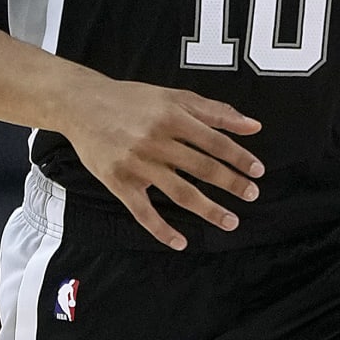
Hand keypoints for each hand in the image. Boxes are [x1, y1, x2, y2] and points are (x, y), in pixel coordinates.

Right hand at [59, 68, 262, 250]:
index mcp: (171, 117)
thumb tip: (253, 126)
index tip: (258, 172)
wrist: (81, 105)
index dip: (239, 157)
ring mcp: (137, 164)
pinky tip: (181, 242)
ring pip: (179, 192)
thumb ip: (214, 111)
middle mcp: (156, 140)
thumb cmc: (132, 100)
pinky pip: (143, 212)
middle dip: (231, 184)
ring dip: (208, 209)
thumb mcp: (173, 96)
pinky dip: (162, 229)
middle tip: (251, 195)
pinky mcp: (118, 182)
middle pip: (201, 168)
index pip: (214, 141)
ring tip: (230, 221)